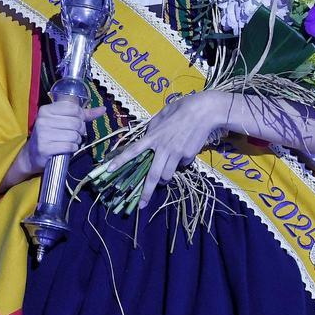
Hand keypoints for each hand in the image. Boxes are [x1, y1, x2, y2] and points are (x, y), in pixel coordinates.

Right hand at [16, 99, 105, 176]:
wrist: (32, 155)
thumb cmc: (51, 135)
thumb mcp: (63, 121)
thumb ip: (83, 115)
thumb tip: (103, 109)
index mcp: (46, 110)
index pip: (73, 109)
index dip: (80, 117)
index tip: (78, 123)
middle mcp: (43, 120)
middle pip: (75, 122)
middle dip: (80, 131)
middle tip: (76, 135)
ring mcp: (43, 134)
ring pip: (73, 135)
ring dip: (76, 141)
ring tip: (70, 142)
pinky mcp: (45, 148)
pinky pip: (69, 146)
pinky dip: (72, 148)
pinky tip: (68, 149)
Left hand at [105, 90, 227, 209]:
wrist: (205, 111)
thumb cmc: (182, 108)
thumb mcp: (162, 115)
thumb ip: (153, 127)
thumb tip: (147, 136)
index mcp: (153, 136)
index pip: (133, 150)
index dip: (120, 161)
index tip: (109, 170)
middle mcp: (163, 147)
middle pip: (152, 175)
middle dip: (146, 193)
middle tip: (141, 205)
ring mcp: (176, 153)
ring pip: (167, 175)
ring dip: (164, 179)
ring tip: (164, 176)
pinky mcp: (188, 156)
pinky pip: (181, 165)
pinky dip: (180, 163)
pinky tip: (184, 152)